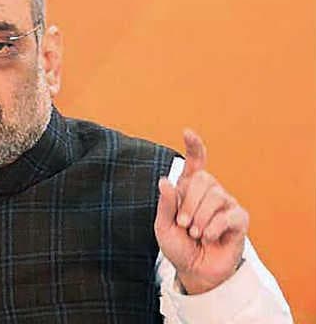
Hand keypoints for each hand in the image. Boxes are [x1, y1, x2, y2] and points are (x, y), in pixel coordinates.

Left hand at [154, 129, 248, 293]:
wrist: (194, 270)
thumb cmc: (178, 246)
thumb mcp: (163, 226)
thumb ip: (166, 205)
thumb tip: (165, 180)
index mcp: (189, 190)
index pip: (195, 163)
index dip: (194, 147)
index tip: (187, 132)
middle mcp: (209, 192)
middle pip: (203, 179)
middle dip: (188, 203)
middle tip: (183, 224)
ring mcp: (226, 204)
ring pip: (215, 195)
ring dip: (199, 218)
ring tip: (195, 233)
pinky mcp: (239, 219)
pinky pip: (228, 215)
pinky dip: (213, 228)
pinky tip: (208, 238)